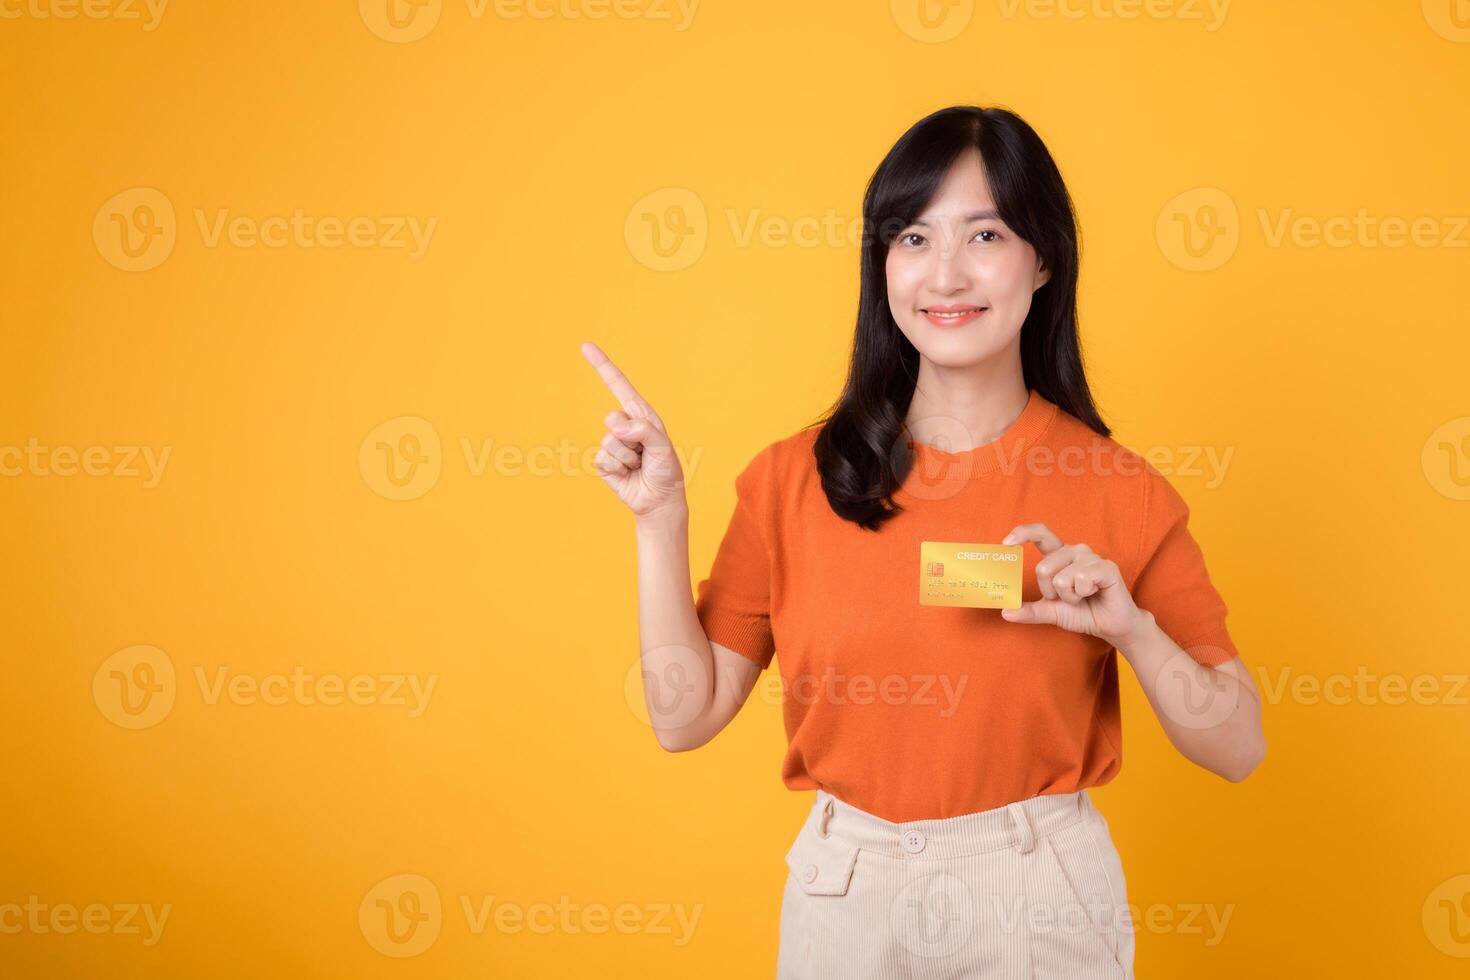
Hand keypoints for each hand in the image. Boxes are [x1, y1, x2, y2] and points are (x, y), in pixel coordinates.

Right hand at [580, 341, 686, 519]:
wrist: (658, 499)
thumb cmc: (666, 471)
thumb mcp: (663, 447)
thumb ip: (643, 431)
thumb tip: (615, 427)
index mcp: (641, 415)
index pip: (619, 385)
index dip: (602, 365)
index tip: (586, 346)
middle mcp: (625, 426)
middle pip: (612, 418)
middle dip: (630, 438)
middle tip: (644, 453)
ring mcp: (613, 443)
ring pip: (609, 442)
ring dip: (627, 458)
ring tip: (639, 465)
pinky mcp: (604, 462)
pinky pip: (603, 459)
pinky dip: (618, 469)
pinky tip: (627, 474)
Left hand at [998, 522, 1147, 646]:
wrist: (1110, 625)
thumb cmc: (1082, 612)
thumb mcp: (1051, 612)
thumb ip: (1029, 611)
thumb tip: (1005, 612)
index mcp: (1059, 556)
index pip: (1040, 534)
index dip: (1022, 533)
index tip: (1005, 543)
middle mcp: (1074, 550)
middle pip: (1043, 568)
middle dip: (1051, 592)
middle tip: (1069, 597)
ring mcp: (1090, 557)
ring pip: (1061, 578)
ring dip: (1070, 597)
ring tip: (1084, 596)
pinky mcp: (1106, 567)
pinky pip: (1081, 579)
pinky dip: (1083, 594)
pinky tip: (1095, 593)